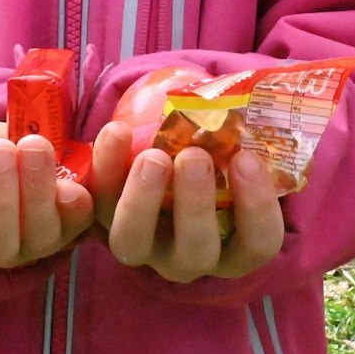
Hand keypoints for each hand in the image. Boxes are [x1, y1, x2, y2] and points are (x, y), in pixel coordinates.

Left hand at [89, 121, 285, 282]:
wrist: (170, 152)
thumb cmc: (220, 154)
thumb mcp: (238, 151)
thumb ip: (248, 136)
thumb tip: (257, 97)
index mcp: (235, 246)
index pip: (257, 243)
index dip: (256, 208)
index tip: (248, 159)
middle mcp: (189, 256)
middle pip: (194, 251)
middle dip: (194, 205)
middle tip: (195, 156)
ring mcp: (144, 246)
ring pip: (135, 243)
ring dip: (143, 199)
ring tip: (153, 154)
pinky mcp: (104, 223)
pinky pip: (97, 209)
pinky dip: (99, 177)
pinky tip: (111, 137)